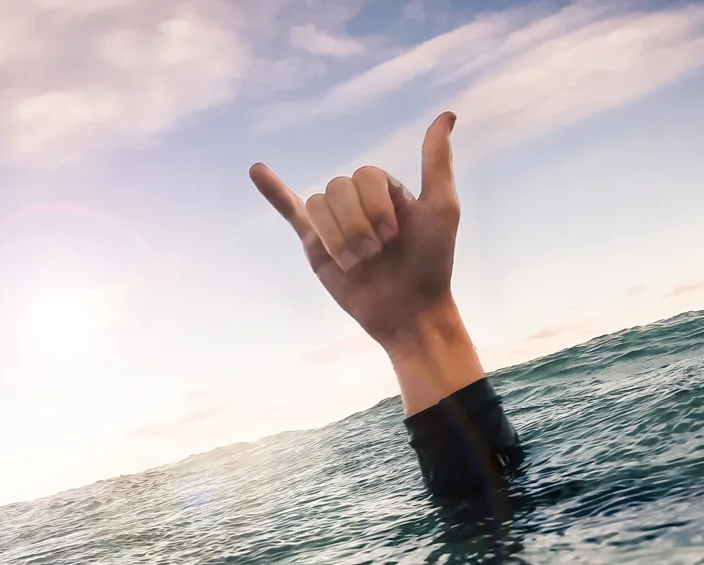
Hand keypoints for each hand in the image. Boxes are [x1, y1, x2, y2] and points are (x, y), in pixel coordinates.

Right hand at [250, 111, 483, 413]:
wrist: (409, 311)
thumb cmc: (430, 262)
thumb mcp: (441, 207)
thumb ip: (437, 161)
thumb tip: (447, 114)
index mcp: (383, 189)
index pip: (363, 175)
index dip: (376, 205)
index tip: (396, 236)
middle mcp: (357, 201)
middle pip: (337, 188)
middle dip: (356, 223)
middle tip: (376, 253)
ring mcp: (334, 222)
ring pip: (318, 205)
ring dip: (338, 236)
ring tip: (357, 262)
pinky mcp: (314, 244)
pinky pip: (289, 210)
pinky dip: (272, 191)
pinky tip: (256, 170)